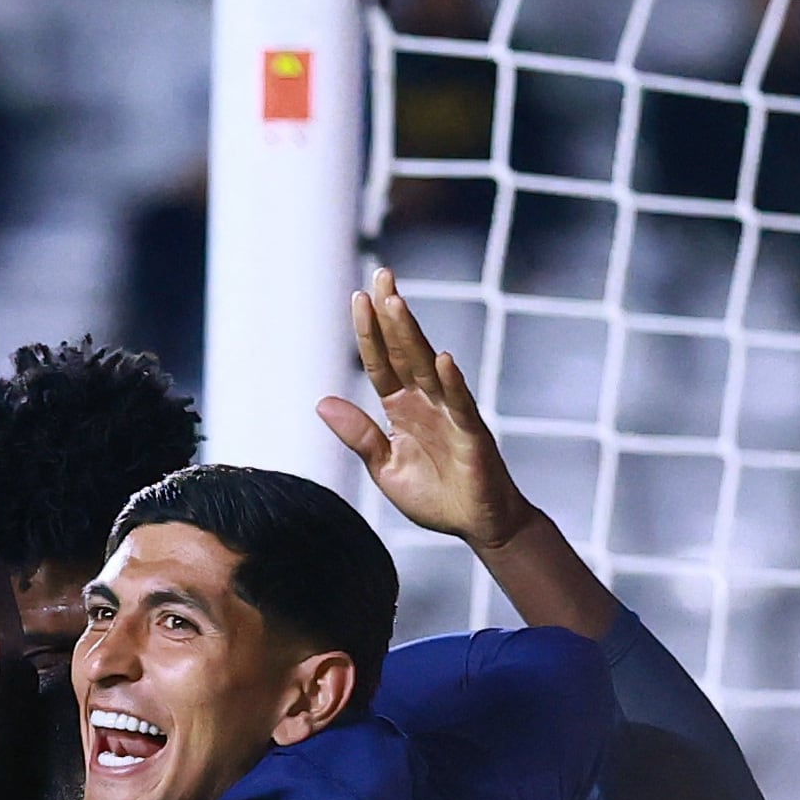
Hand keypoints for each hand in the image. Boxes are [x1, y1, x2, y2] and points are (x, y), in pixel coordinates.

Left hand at [319, 268, 532, 557]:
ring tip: (396, 303)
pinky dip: (451, 383)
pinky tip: (441, 359)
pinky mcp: (472, 434)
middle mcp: (426, 402)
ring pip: (427, 367)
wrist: (477, 523)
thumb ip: (359, 434)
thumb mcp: (384, 467)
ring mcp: (451, 414)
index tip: (359, 297)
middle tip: (381, 275)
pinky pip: (460, 404)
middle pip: (404, 351)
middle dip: (391, 315)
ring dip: (411, 335)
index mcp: (402, 409)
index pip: (381, 364)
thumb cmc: (435, 495)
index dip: (369, 333)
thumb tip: (322, 402)